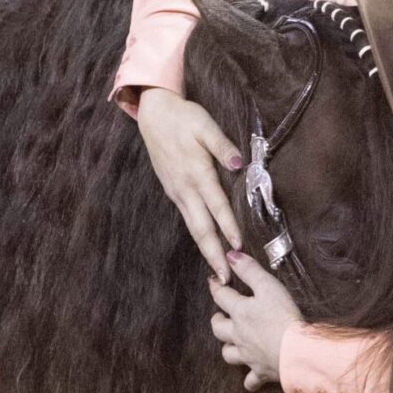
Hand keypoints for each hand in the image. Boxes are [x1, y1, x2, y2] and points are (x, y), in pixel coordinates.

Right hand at [135, 87, 243, 279]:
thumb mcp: (205, 125)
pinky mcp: (173, 191)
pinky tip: (206, 244)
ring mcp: (177, 192)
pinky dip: (198, 235)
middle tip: (224, 277)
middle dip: (213, 253)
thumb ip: (222, 145)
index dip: (228, 227)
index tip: (238, 248)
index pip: (217, 206)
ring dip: (206, 248)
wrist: (154, 115)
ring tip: (217, 269)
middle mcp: (185, 188)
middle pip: (201, 227)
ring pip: (193, 226)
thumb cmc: (183, 118)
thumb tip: (238, 164)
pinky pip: (188, 218)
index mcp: (196, 173)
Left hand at [210, 252, 300, 391]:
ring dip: (228, 348)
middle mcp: (239, 335)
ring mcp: (248, 355)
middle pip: (218, 329)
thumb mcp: (268, 286)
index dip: (216, 286)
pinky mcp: (261, 372)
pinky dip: (250, 380)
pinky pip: (251, 381)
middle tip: (221, 315)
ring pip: (228, 354)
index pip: (221, 296)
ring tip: (232, 343)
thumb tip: (230, 256)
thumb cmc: (283, 317)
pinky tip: (251, 378)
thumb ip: (250, 270)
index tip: (214, 281)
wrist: (296, 352)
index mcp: (240, 312)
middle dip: (217, 320)